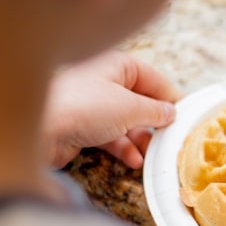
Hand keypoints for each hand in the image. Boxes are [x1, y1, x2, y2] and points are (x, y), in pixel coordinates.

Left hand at [42, 50, 181, 168]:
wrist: (41, 130)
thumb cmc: (82, 108)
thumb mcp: (131, 108)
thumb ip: (156, 111)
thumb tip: (171, 112)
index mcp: (116, 65)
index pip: (153, 78)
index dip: (170, 97)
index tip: (185, 115)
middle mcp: (104, 82)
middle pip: (140, 101)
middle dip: (155, 122)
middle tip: (170, 138)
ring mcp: (92, 105)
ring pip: (127, 122)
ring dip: (140, 139)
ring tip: (152, 152)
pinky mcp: (82, 127)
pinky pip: (111, 136)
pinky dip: (124, 148)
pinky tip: (133, 160)